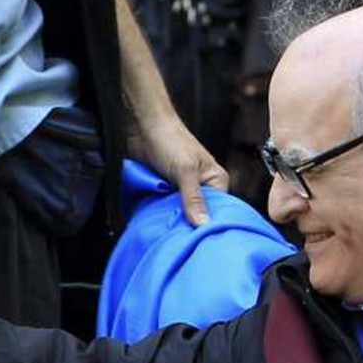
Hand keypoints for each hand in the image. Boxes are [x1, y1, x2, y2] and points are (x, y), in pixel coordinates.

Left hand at [128, 112, 229, 226]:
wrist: (144, 126)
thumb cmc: (169, 140)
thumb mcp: (185, 171)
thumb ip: (194, 198)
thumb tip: (202, 224)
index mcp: (216, 180)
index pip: (218, 211)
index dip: (207, 224)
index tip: (196, 236)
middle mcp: (203, 187)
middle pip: (199, 215)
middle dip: (188, 224)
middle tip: (179, 235)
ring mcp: (184, 190)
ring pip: (182, 213)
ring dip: (173, 219)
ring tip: (168, 228)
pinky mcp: (168, 191)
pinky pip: (168, 208)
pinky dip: (163, 213)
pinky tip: (159, 220)